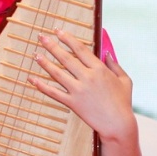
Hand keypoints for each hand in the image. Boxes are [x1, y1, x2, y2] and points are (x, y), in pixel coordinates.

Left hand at [28, 29, 137, 144]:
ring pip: (57, 73)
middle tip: (41, 37)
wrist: (117, 124)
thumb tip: (106, 52)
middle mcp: (87, 78)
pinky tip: (32, 79)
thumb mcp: (124, 80)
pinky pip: (53, 93)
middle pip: (65, 58)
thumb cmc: (123, 102)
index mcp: (100, 69)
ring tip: (35, 54)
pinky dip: (41, 86)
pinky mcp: (72, 103)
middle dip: (52, 45)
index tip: (58, 31)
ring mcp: (78, 91)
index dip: (68, 38)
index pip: (80, 49)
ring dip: (45, 62)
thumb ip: (115, 65)